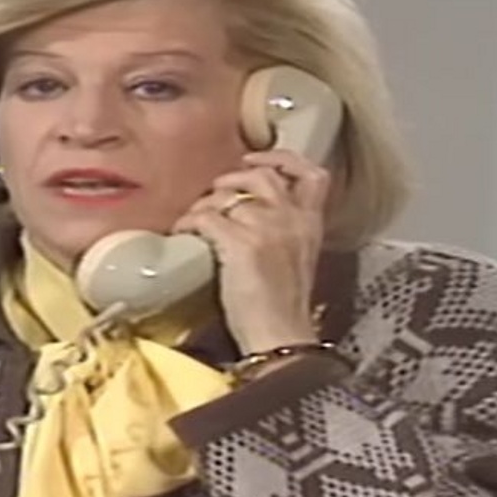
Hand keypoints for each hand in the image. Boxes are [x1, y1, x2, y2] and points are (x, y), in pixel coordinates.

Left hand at [173, 150, 329, 355]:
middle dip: (233, 176)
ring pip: (228, 195)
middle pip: (262, 175)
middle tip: (215, 192)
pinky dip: (189, 221)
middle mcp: (293, 219)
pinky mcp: (241, 244)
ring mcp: (267, 229)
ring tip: (195, 218)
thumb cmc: (282, 308)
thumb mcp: (297, 259)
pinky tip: (184, 232)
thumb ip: (284, 230)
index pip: (312, 174)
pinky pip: (206, 217)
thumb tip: (247, 211)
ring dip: (205, 203)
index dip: (283, 159)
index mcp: (311, 224)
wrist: (281, 338)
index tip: (258, 159)